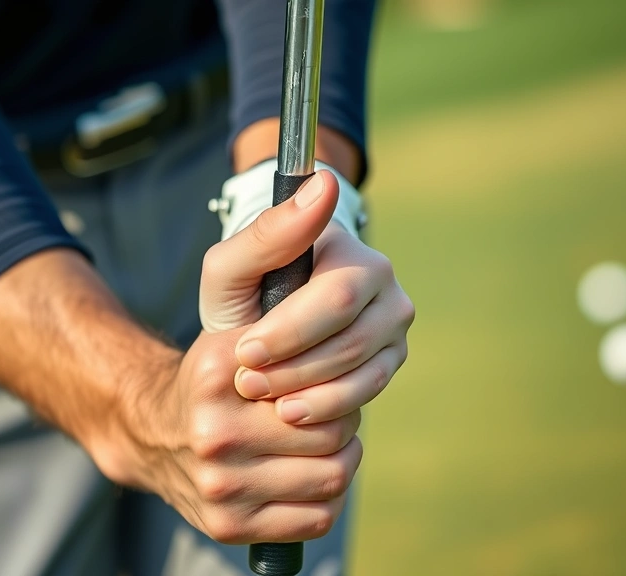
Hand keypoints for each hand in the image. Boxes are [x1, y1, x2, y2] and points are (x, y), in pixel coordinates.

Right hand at [112, 176, 362, 543]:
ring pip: (334, 471)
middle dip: (333, 407)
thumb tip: (326, 185)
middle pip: (334, 425)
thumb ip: (276, 230)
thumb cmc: (208, 354)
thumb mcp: (228, 281)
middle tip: (310, 395)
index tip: (304, 364)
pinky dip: (320, 488)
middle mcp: (212, 434)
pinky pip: (319, 513)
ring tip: (305, 427)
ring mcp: (220, 488)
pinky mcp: (229, 528)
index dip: (329, 368)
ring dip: (332, 447)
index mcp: (218, 368)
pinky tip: (296, 463)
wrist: (150, 428)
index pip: (325, 372)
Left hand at [201, 170, 413, 425]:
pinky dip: (326, 408)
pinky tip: (291, 410)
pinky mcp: (391, 359)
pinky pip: (369, 391)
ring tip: (263, 397)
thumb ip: (267, 230)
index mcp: (349, 250)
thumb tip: (323, 182)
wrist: (257, 332)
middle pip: (350, 338)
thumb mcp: (232, 266)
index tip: (244, 351)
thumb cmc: (243, 292)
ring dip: (307, 391)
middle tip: (247, 382)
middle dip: (293, 366)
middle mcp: (383, 283)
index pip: (334, 297)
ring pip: (361, 369)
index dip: (288, 332)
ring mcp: (393, 323)